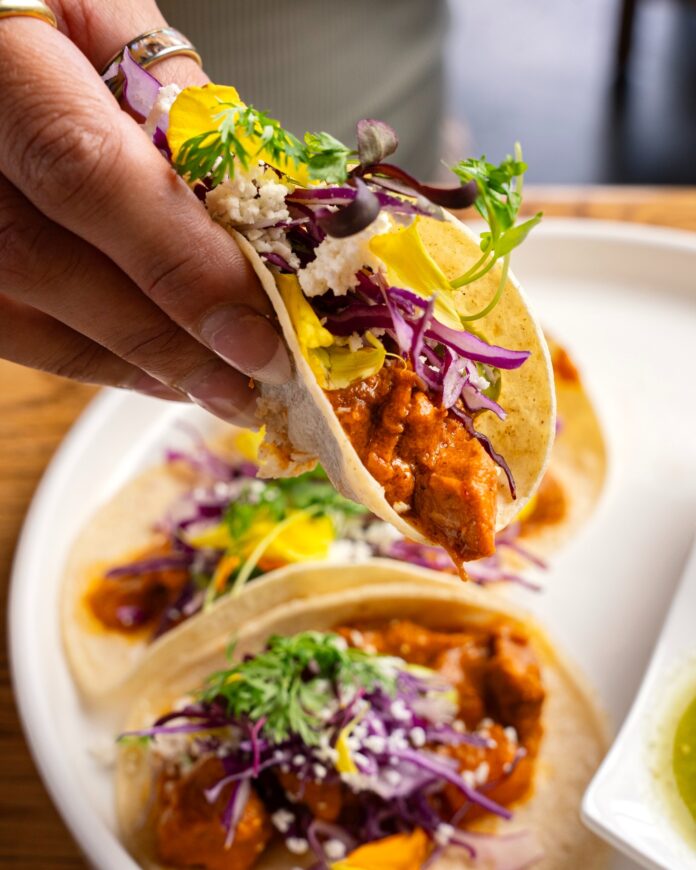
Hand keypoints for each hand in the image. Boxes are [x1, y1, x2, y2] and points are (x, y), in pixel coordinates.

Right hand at [0, 0, 290, 425]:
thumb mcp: (101, 9)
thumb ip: (171, 99)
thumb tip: (245, 202)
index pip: (87, 172)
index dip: (180, 266)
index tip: (258, 331)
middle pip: (49, 264)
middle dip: (166, 337)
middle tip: (255, 378)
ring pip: (21, 313)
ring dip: (131, 362)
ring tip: (214, 387)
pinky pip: (5, 323)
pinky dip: (84, 355)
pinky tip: (146, 367)